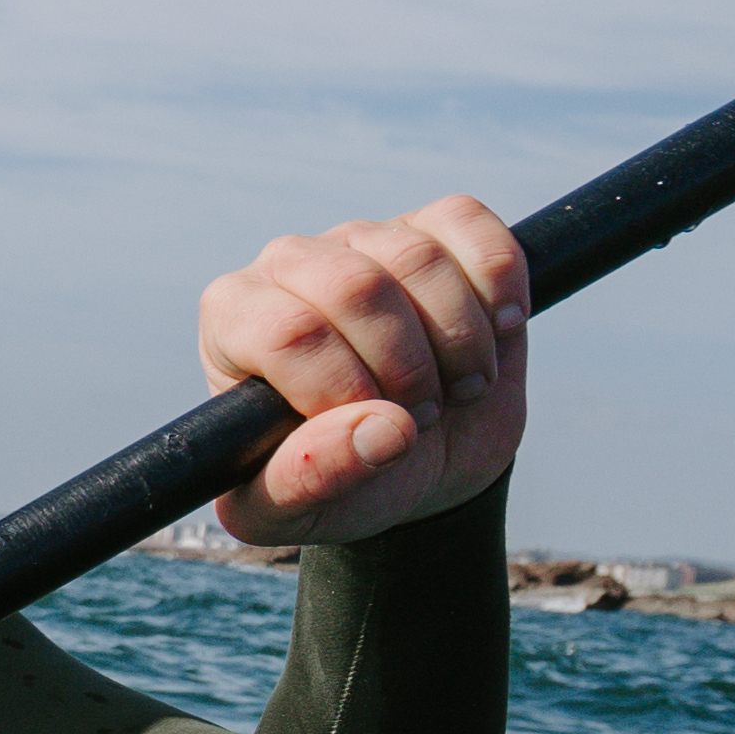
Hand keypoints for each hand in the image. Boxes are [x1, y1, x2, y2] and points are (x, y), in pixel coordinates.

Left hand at [198, 195, 528, 543]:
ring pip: (418, 256)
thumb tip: (380, 430)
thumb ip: (307, 481)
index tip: (370, 430)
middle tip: (420, 414)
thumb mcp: (290, 511)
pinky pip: (468, 222)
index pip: (289, 333)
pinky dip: (499, 282)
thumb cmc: (335, 481)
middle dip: (406, 367)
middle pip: (356, 286)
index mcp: (234, 321)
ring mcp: (363, 238)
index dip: (345, 390)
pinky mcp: (432, 228)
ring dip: (459, 340)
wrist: (416, 462)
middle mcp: (289, 264)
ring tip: (457, 386)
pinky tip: (498, 328)